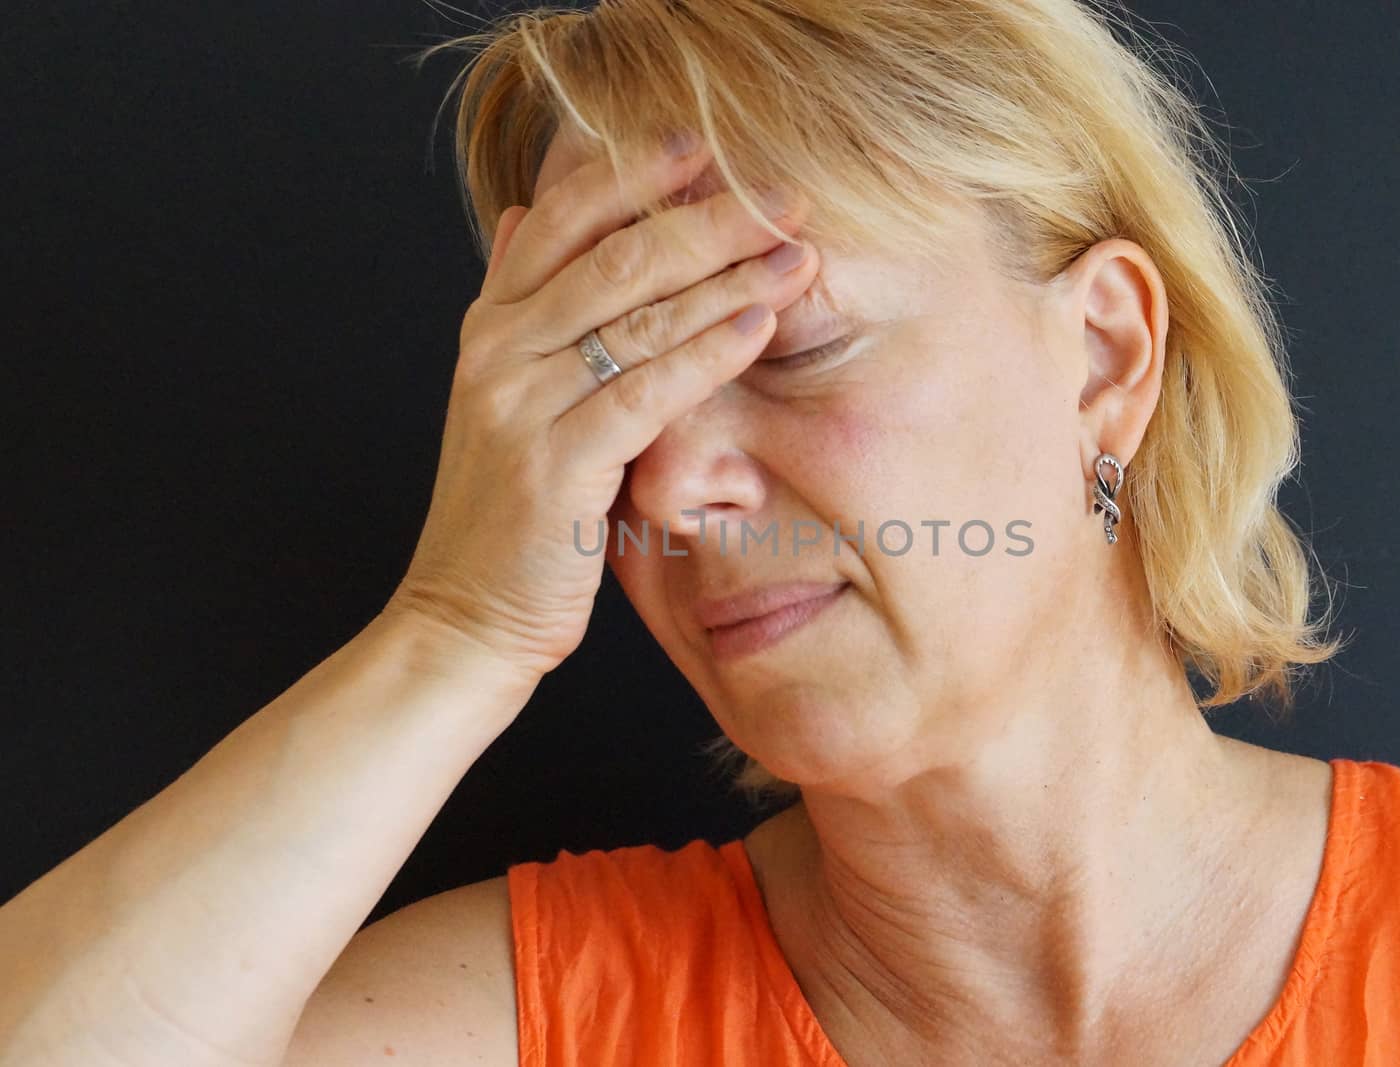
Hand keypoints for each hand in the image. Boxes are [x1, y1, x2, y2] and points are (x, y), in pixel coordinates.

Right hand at [384, 135, 818, 678]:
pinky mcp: (556, 467)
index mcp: (491, 328)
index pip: (560, 221)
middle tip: (781, 194)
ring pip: (635, 317)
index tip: (702, 144)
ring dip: (725, 276)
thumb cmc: (507, 511)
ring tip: (795, 249)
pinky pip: (646, 391)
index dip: (631, 174)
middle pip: (612, 256)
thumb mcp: (502, 395)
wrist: (465, 615)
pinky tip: (758, 322)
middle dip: (705, 217)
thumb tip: (522, 215)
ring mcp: (522, 407)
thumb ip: (519, 308)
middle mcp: (499, 353)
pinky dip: (707, 352)